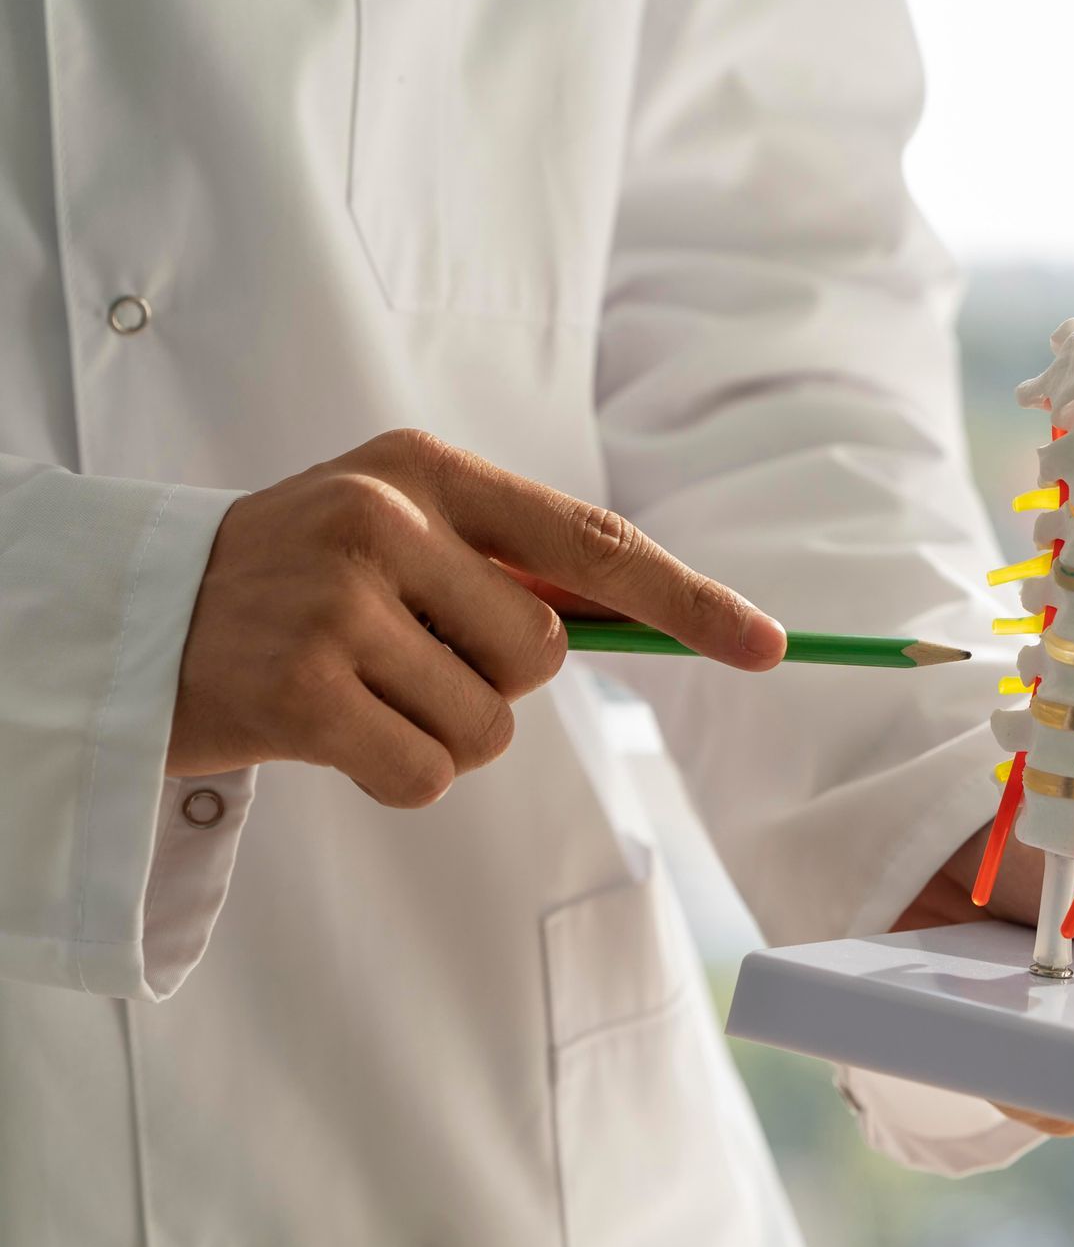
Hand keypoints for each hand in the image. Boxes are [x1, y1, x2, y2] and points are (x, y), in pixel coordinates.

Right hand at [169, 428, 785, 804]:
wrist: (134, 621)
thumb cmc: (296, 583)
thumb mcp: (396, 534)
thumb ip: (506, 563)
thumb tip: (653, 617)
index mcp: (426, 469)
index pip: (591, 542)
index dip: (688, 600)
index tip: (767, 646)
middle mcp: (385, 517)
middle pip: (543, 655)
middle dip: (494, 682)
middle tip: (400, 657)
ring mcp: (339, 601)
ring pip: (490, 727)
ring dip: (440, 732)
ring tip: (356, 689)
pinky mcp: (302, 689)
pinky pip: (431, 775)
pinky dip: (398, 777)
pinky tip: (331, 734)